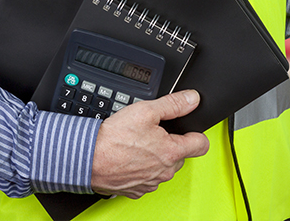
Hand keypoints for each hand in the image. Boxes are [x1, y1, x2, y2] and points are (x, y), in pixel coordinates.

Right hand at [90, 89, 208, 198]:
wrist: (89, 158)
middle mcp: (164, 172)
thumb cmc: (115, 137)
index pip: (201, 144)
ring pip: (163, 166)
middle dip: (170, 142)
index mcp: (171, 152)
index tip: (187, 128)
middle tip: (152, 132)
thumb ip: (173, 104)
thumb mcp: (146, 110)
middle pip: (180, 154)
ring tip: (137, 143)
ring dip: (156, 155)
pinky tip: (130, 156)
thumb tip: (192, 99)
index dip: (195, 132)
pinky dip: (142, 167)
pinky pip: (147, 177)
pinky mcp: (136, 189)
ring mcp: (150, 183)